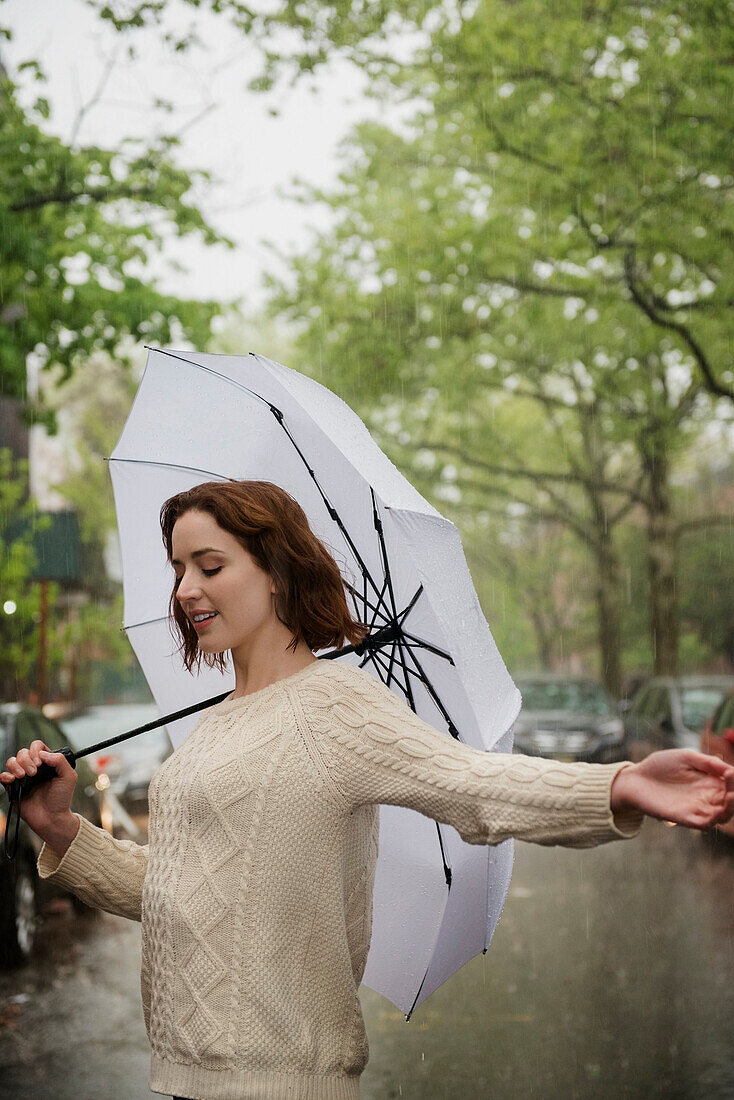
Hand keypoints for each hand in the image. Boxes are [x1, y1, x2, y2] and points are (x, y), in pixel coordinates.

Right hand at [1, 740, 78, 839]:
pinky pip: (3, 776)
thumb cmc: (61, 799)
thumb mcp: (69, 777)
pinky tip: (13, 780)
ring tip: (23, 776)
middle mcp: (33, 768)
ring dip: (16, 766)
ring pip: (12, 761)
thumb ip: (60, 760)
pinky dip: (5, 775)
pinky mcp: (14, 788)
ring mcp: (23, 778)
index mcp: (46, 763)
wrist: (51, 818)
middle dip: (26, 760)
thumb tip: (43, 753)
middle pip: (22, 752)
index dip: (36, 751)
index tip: (40, 762)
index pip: (37, 747)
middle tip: (34, 773)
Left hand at [611, 749, 733, 829]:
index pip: (731, 785)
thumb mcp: (685, 757)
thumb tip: (730, 769)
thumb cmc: (660, 766)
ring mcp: (696, 809)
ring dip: (730, 809)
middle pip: (731, 802)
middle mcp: (707, 797)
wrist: (635, 779)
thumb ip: (707, 763)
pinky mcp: (684, 818)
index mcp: (710, 782)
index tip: (731, 773)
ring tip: (731, 797)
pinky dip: (714, 820)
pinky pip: (704, 824)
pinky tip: (718, 810)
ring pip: (723, 815)